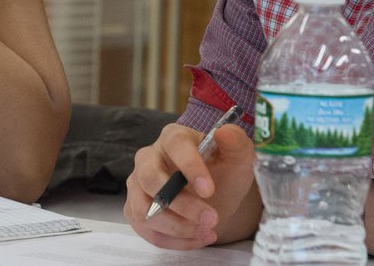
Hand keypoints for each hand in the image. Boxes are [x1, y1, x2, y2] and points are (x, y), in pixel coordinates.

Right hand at [124, 122, 256, 248]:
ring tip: (207, 231)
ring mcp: (137, 184)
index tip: (209, 190)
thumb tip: (224, 133)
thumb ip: (237, 142)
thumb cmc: (223, 173)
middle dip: (182, 205)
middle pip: (151, 180)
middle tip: (212, 219)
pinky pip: (146, 229)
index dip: (190, 167)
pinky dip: (173, 240)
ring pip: (144, 210)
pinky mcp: (134, 208)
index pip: (175, 146)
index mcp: (173, 137)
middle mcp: (148, 157)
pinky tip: (197, 238)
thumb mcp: (238, 158)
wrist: (215, 197)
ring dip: (178, 228)